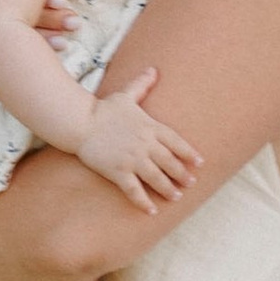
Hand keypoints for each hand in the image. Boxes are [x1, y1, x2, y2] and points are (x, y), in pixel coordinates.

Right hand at [76, 71, 200, 209]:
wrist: (80, 122)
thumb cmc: (103, 109)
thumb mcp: (125, 94)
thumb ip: (142, 85)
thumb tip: (154, 69)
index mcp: (149, 127)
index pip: (176, 141)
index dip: (189, 153)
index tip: (200, 162)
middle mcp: (145, 144)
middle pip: (169, 162)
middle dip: (182, 174)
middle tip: (191, 183)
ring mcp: (132, 159)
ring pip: (156, 178)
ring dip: (168, 189)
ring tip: (176, 196)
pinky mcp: (118, 172)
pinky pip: (134, 191)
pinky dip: (144, 202)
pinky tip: (152, 210)